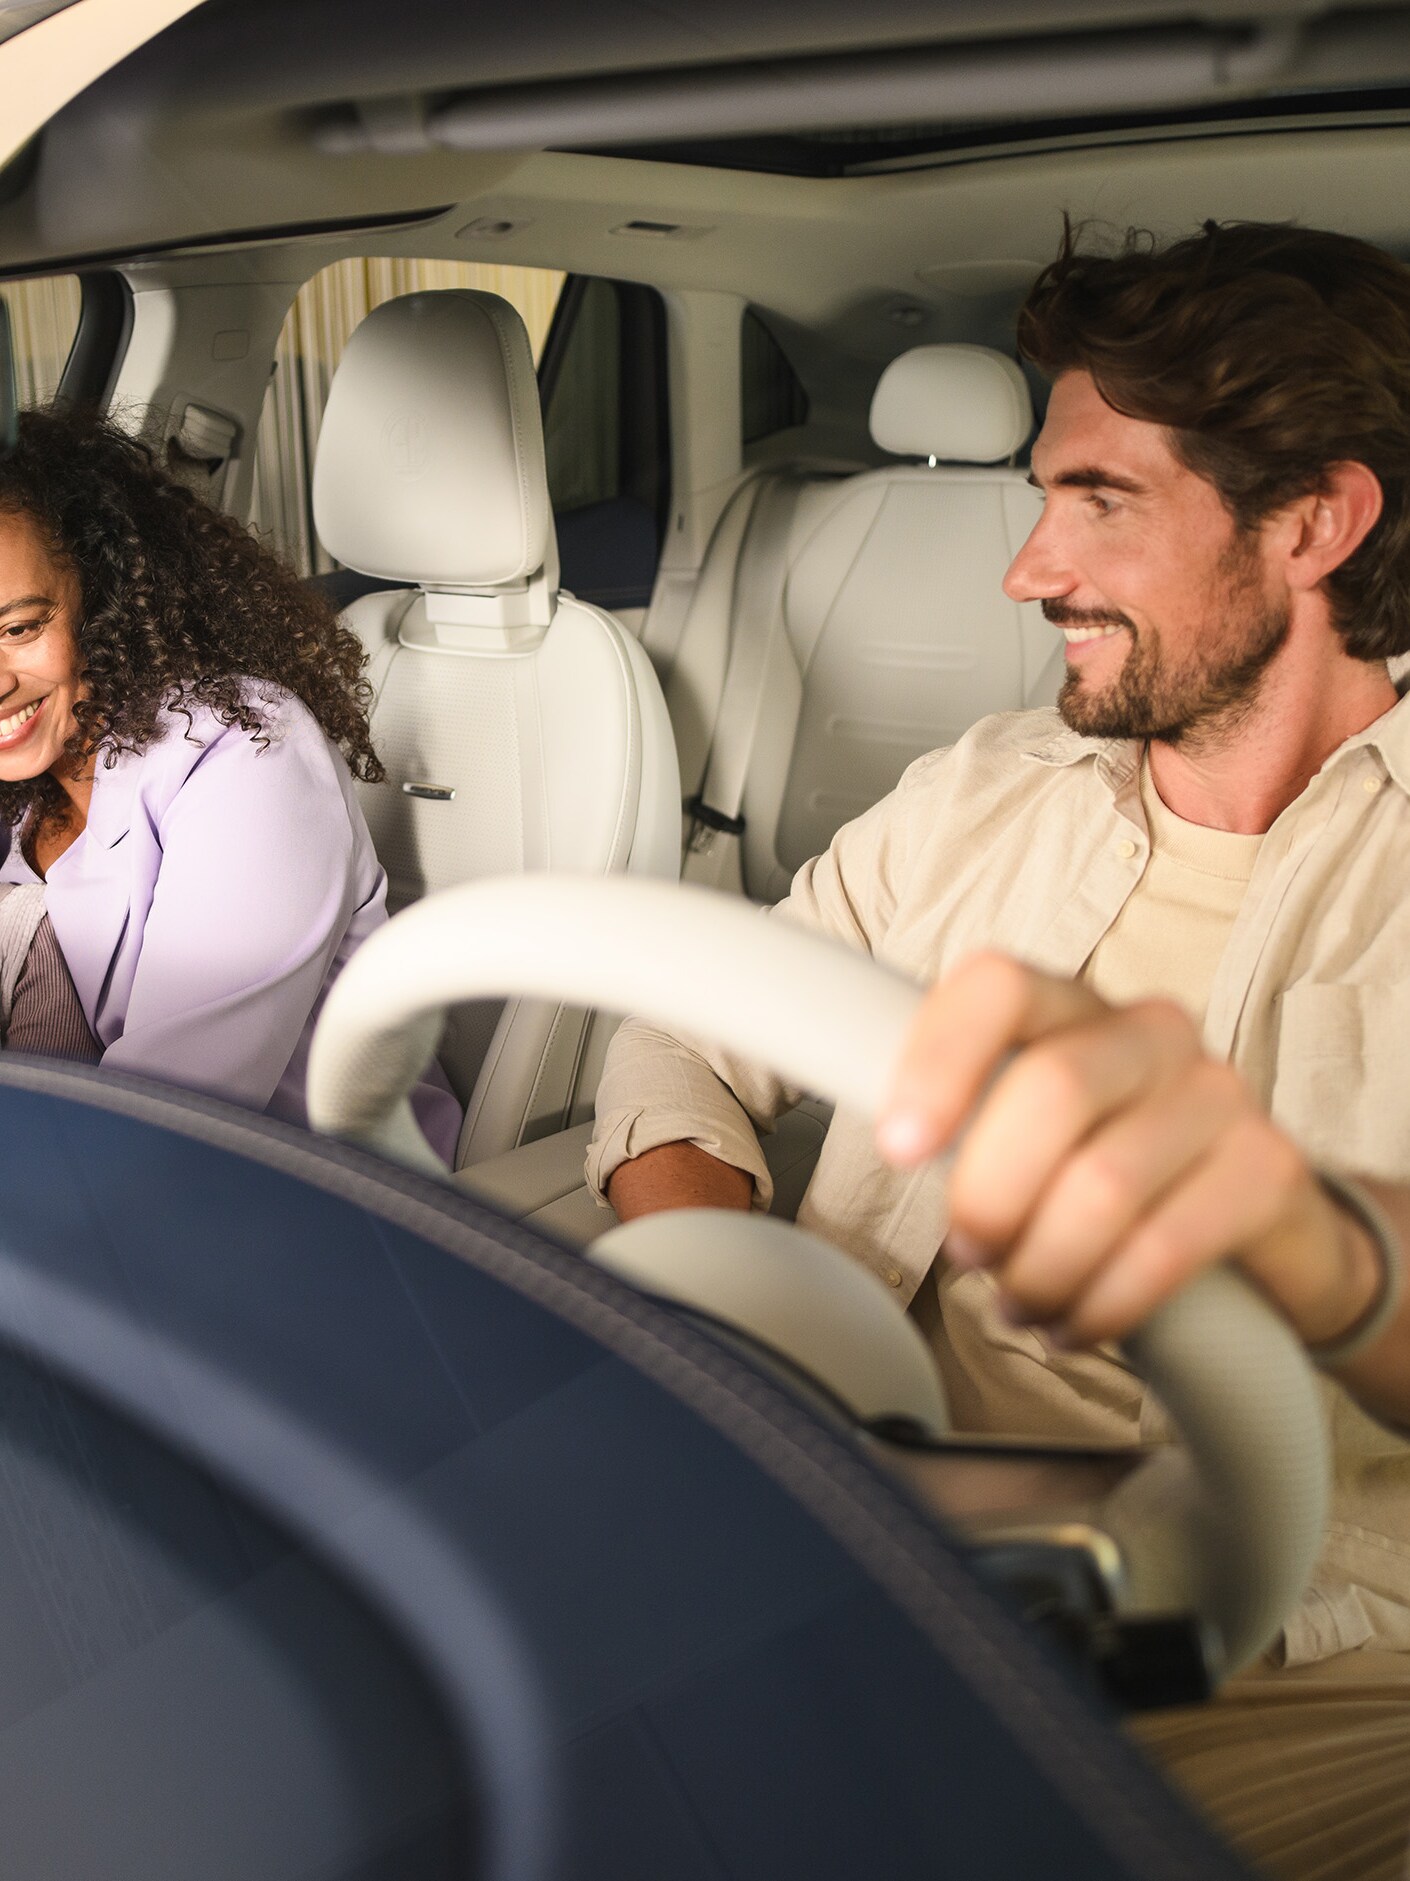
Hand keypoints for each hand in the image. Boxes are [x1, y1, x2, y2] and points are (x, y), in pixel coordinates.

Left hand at [874, 953, 1382, 1351]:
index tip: (899, 1144)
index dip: (939, 1058)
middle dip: (990, 1194)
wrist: (1258, 1233)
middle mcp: (1150, 1032)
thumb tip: (868, 1122)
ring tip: (1023, 1301)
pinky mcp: (1267, 1169)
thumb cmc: (1109, 1176)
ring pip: (1101, 1183)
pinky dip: (1101, 1303)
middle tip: (969, 1252)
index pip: (997, 986)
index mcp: (1071, 1006)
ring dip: (1040, 1267)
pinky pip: (1164, 1246)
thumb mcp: (1025, 1136)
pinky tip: (1077, 1322)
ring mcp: (1218, 1094)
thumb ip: (953, 1119)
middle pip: (1050, 1088)